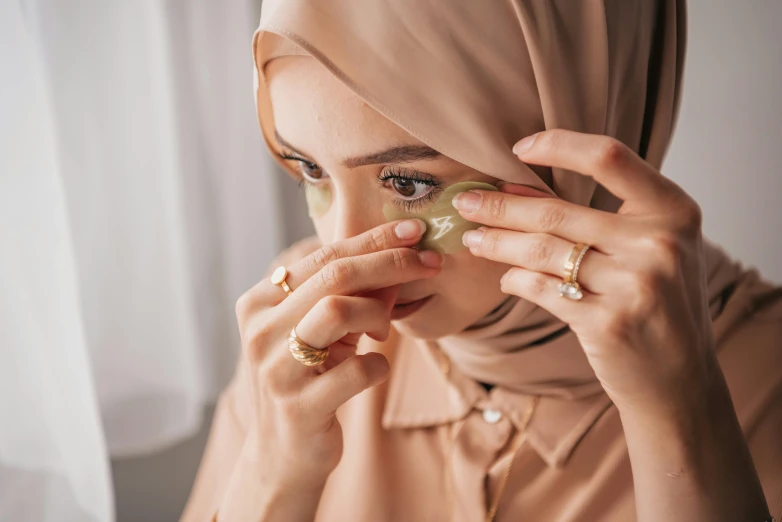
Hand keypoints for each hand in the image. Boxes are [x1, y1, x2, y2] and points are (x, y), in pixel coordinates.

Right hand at [233, 219, 441, 489]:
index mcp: (259, 303)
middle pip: (333, 275)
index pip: (322, 255)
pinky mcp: (299, 408)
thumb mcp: (323, 333)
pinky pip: (356, 370)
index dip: (372, 240)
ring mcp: (275, 370)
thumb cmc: (309, 381)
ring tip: (384, 330)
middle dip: (389, 262)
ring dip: (377, 313)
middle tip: (429, 262)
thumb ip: (353, 295)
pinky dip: (379, 365)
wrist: (283, 455)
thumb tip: (404, 257)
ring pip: (336, 310)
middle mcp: (259, 331)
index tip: (414, 230)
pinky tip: (375, 369)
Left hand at [453, 129, 718, 415]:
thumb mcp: (651, 249)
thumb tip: (515, 189)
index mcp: (673, 211)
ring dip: (498, 244)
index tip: (518, 149)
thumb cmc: (660, 304)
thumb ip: (599, 216)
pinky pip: (542, 289)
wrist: (680, 378)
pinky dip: (516, 280)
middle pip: (558, 212)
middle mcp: (658, 243)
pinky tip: (507, 278)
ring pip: (542, 251)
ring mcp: (634, 284)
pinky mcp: (607, 323)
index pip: (609, 157)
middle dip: (500, 207)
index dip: (559, 146)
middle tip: (466, 204)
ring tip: (474, 241)